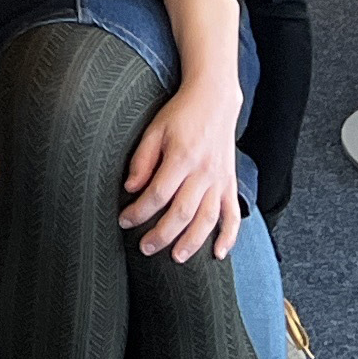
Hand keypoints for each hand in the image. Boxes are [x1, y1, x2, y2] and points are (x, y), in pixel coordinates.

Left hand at [122, 77, 245, 261]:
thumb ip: (142, 160)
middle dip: (162, 234)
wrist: (214, 101)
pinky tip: (218, 253)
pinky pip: (232, 214)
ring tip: (176, 258)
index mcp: (182, 158)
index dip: (139, 212)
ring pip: (208, 219)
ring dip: (193, 241)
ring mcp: (220, 180)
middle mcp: (204, 173)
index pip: (157, 194)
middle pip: (183, 212)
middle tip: (144, 248)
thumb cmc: (180, 115)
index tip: (124, 221)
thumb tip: (130, 189)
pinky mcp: (231, 183)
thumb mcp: (154, 130)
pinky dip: (229, 236)